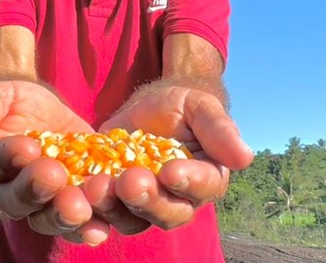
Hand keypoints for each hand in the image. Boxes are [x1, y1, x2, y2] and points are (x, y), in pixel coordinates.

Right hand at [0, 81, 109, 243]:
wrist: (51, 114)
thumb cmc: (19, 104)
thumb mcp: (2, 93)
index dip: (5, 158)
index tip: (26, 146)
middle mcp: (8, 192)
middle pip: (15, 202)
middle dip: (34, 189)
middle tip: (53, 173)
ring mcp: (41, 204)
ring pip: (45, 220)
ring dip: (61, 215)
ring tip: (79, 204)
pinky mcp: (72, 206)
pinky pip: (77, 226)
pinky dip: (89, 228)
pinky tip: (100, 226)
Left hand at [87, 86, 253, 233]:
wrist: (150, 105)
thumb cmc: (183, 105)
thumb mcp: (201, 106)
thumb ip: (219, 129)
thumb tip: (245, 157)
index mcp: (207, 177)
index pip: (203, 188)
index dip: (189, 182)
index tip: (171, 170)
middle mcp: (179, 199)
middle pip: (169, 214)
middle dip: (149, 200)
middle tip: (129, 181)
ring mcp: (145, 204)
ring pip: (133, 220)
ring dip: (116, 207)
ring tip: (99, 184)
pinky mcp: (114, 199)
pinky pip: (103, 212)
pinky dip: (91, 205)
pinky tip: (79, 188)